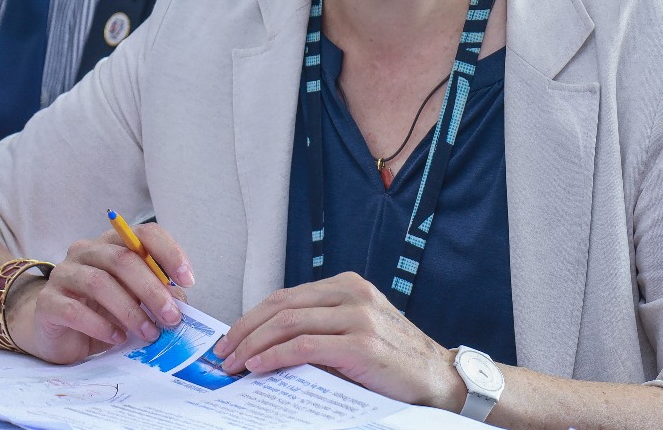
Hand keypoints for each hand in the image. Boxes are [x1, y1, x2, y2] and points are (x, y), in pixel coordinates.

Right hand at [6, 222, 194, 364]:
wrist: (56, 331)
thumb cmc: (101, 311)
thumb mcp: (134, 301)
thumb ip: (156, 296)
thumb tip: (181, 304)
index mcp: (112, 243)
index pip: (144, 233)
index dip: (169, 252)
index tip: (188, 280)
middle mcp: (86, 250)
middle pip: (123, 259)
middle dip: (152, 289)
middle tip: (171, 318)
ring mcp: (63, 273)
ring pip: (99, 282)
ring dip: (130, 310)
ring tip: (148, 333)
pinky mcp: (47, 302)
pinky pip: (75, 310)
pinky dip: (101, 326)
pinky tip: (117, 338)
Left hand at [214, 272, 464, 409]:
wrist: (438, 377)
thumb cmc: (393, 360)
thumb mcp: (355, 331)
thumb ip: (321, 328)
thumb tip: (266, 345)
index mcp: (346, 285)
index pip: (286, 296)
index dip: (252, 317)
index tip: (231, 338)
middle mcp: (350, 293)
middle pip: (281, 305)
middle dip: (245, 330)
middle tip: (224, 353)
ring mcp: (357, 316)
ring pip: (288, 322)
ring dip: (254, 345)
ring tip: (235, 363)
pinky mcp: (361, 344)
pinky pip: (305, 345)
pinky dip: (276, 355)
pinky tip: (260, 366)